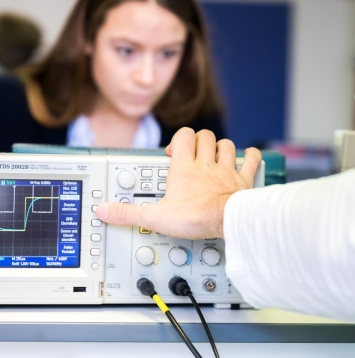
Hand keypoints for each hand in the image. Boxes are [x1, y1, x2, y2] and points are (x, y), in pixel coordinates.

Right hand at [96, 128, 260, 238]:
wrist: (227, 221)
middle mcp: (207, 164)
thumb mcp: (155, 217)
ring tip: (215, 155)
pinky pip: (251, 161)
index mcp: (185, 168)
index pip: (183, 137)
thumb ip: (129, 214)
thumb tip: (104, 211)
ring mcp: (227, 171)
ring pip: (226, 146)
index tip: (174, 152)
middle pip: (205, 137)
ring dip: (220, 147)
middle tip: (193, 152)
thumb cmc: (195, 216)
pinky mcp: (243, 181)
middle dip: (199, 140)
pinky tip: (249, 157)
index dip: (179, 139)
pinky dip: (251, 157)